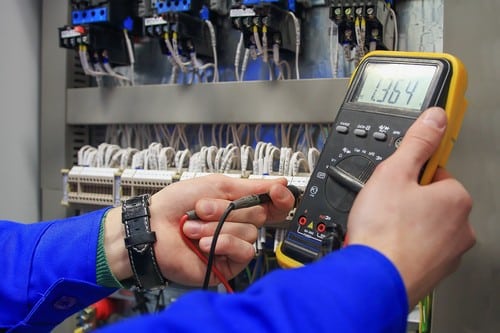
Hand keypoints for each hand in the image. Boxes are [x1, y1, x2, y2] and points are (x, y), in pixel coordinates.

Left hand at [104, 174, 295, 286]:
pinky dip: (223, 243)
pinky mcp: (228, 263)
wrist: (153, 227)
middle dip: (228, 209)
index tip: (275, 191)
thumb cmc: (176, 205)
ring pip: (250, 233)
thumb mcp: (215, 186)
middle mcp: (238, 224)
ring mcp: (233, 244)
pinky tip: (204, 243)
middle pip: (259, 215)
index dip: (279, 198)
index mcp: (238, 205)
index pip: (272, 204)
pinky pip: (243, 251)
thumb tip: (280, 183)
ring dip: (218, 227)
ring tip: (194, 227)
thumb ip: (250, 186)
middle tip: (202, 209)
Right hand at [347, 107, 474, 307]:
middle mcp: (460, 228)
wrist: (372, 280)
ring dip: (403, 223)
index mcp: (456, 199)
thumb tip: (435, 118)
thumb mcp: (394, 172)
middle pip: (429, 201)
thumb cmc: (384, 232)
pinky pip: (416, 248)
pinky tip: (383, 244)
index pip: (435, 173)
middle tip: (382, 205)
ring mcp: (448, 253)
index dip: (408, 174)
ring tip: (380, 226)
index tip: (395, 180)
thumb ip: (417, 142)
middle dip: (406, 200)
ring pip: (422, 226)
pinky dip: (401, 244)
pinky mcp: (432, 271)